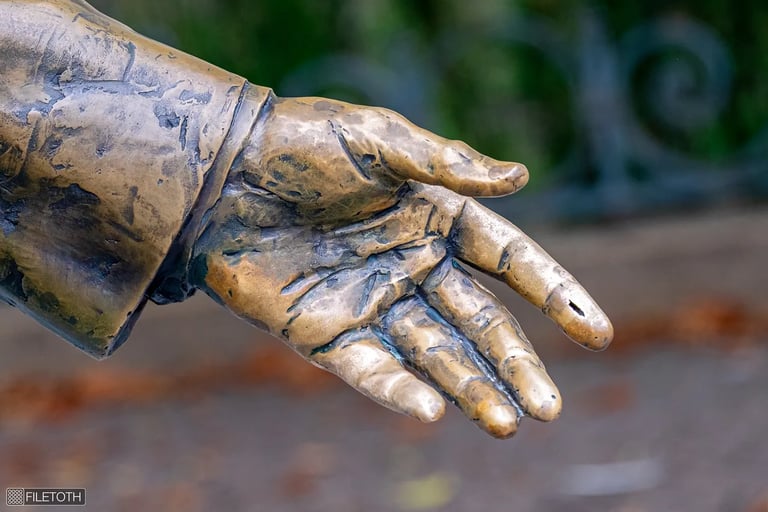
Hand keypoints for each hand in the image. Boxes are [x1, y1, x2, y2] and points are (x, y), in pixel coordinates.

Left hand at [191, 95, 612, 437]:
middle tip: (550, 409)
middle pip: (480, 321)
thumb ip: (446, 163)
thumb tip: (521, 178)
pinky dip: (398, 392)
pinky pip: (369, 369)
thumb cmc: (298, 145)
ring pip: (435, 355)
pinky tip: (430, 413)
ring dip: (470, 390)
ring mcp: (372, 302)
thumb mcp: (376, 138)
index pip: (510, 260)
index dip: (555, 295)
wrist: (217, 176)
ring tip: (508, 423)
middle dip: (517, 363)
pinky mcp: (326, 332)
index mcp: (435, 216)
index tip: (595, 332)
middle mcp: (412, 265)